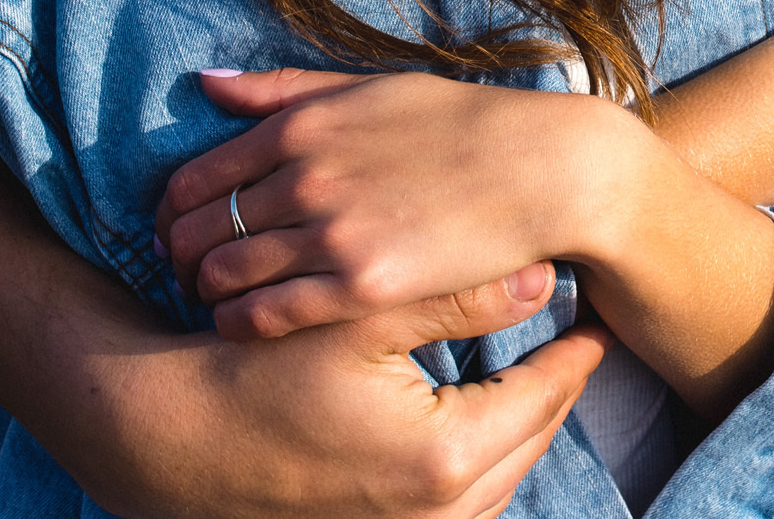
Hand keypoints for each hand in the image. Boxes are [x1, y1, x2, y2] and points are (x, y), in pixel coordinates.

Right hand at [80, 307, 608, 518]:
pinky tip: (484, 413)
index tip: (600, 307)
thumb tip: (544, 278)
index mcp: (446, 457)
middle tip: (581, 330)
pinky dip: (487, 455)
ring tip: (541, 365)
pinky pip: (468, 499)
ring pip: (506, 472)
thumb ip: (457, 299)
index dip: (577, 345)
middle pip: (534, 436)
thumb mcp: (362, 319)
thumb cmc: (261, 370)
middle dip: (558, 382)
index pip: (545, 393)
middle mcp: (442, 512)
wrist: (173, 439)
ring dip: (525, 420)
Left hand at [157, 69, 624, 340]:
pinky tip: (250, 326)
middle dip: (178, 258)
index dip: (173, 214)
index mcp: (302, 125)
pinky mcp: (363, 285)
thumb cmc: (463, 124)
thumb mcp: (372, 87)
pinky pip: (266, 315)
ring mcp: (332, 233)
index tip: (181, 232)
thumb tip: (206, 84)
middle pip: (197, 230)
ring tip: (218, 303)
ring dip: (207, 294)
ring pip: (223, 276)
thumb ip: (285, 88)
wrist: (544, 170)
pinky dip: (240, 324)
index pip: (193, 179)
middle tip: (187, 276)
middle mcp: (305, 176)